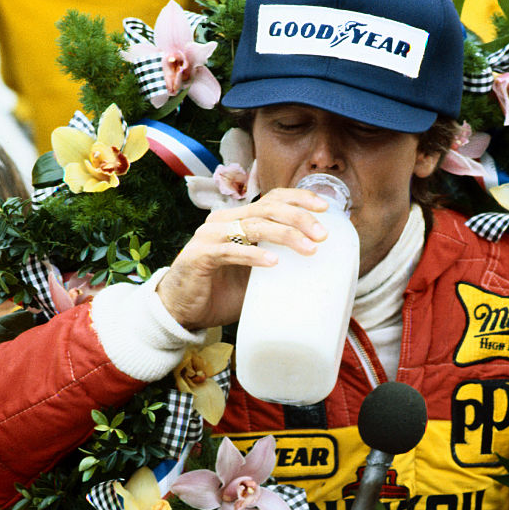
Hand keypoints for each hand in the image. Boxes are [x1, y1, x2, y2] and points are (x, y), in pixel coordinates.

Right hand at [156, 187, 327, 329]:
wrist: (183, 312)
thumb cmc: (220, 292)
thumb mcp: (256, 275)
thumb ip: (276, 263)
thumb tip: (316, 267)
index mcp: (238, 220)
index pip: (272, 198)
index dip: (299, 198)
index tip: (325, 208)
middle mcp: (224, 221)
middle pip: (267, 208)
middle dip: (299, 217)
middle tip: (322, 235)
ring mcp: (210, 236)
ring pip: (253, 226)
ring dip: (284, 235)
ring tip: (308, 249)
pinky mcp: (200, 256)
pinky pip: (231, 250)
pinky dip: (254, 255)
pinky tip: (273, 262)